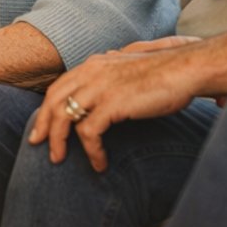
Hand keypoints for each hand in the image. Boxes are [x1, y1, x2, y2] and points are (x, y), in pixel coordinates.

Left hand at [29, 39, 208, 171]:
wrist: (187, 68)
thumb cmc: (167, 73)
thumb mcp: (130, 70)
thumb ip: (112, 75)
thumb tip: (104, 86)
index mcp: (95, 64)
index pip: (59, 86)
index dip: (48, 108)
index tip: (43, 127)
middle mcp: (93, 72)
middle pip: (54, 101)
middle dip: (44, 126)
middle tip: (39, 145)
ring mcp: (101, 87)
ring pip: (64, 117)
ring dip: (60, 142)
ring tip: (61, 159)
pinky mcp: (112, 104)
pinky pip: (88, 132)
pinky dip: (91, 151)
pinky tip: (100, 163)